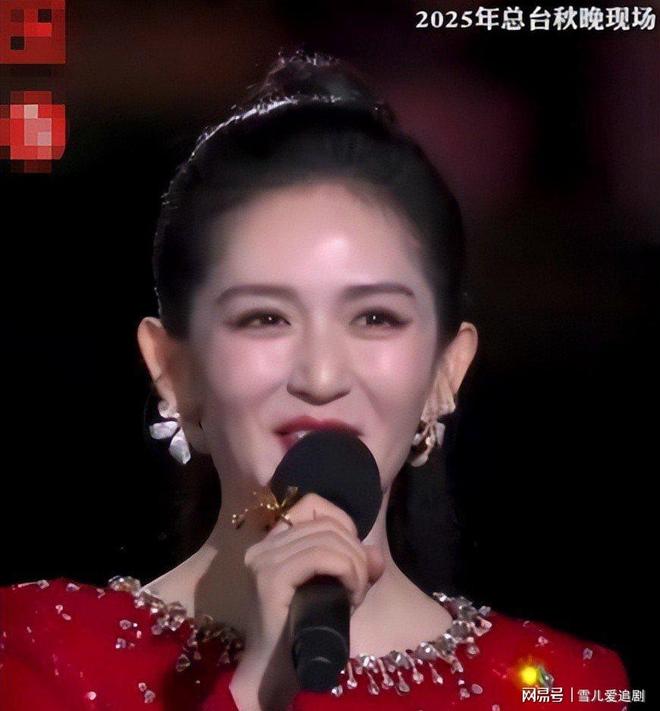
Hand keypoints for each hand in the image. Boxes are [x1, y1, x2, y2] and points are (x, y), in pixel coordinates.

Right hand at [230, 493, 384, 709]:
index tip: (353, 559)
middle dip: (356, 552)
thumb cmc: (304, 632)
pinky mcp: (270, 578)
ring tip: (356, 595)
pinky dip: (346, 571)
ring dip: (354, 566)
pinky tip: (350, 596)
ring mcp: (264, 559)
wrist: (276, 672)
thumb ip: (355, 568)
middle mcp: (264, 544)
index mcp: (274, 541)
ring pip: (327, 539)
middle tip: (360, 587)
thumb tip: (376, 555)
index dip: (344, 523)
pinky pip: (320, 556)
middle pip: (326, 524)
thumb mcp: (336, 591)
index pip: (313, 505)